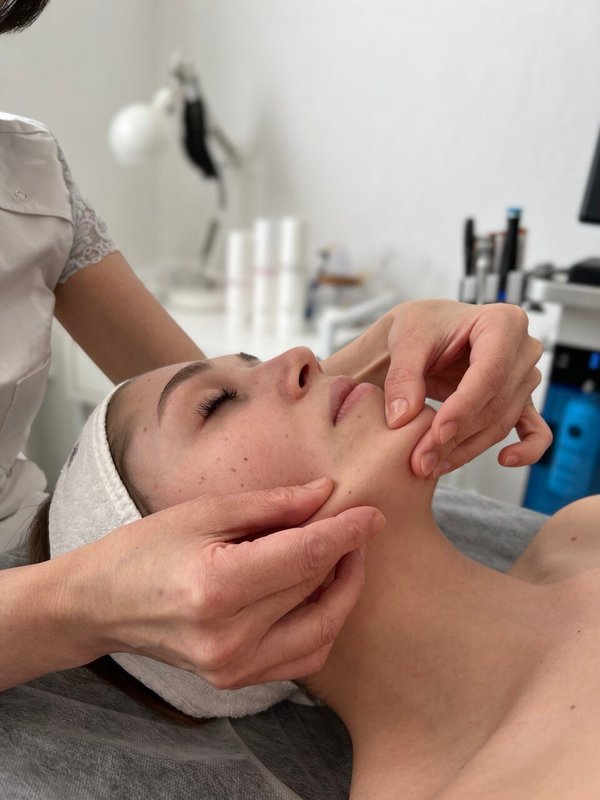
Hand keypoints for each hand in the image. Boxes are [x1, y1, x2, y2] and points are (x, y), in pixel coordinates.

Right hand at [66, 478, 383, 687]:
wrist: (103, 602)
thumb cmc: (147, 548)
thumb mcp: (205, 511)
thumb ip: (272, 505)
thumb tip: (326, 495)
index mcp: (217, 587)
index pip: (305, 559)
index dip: (346, 534)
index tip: (372, 513)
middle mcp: (228, 637)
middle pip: (315, 590)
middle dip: (345, 553)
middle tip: (352, 523)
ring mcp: (233, 667)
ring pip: (322, 632)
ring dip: (342, 592)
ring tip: (341, 555)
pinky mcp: (236, 679)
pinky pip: (303, 657)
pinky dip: (323, 624)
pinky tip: (319, 591)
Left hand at [382, 300, 552, 476]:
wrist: (427, 332)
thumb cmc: (422, 326)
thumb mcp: (406, 341)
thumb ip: (403, 377)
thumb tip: (401, 418)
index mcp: (503, 323)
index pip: (490, 373)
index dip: (464, 407)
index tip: (436, 432)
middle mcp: (523, 350)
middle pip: (496, 403)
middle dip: (457, 436)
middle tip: (421, 460)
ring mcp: (525, 377)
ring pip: (502, 422)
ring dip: (468, 448)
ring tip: (431, 465)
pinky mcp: (520, 400)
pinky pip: (535, 430)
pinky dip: (526, 450)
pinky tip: (505, 460)